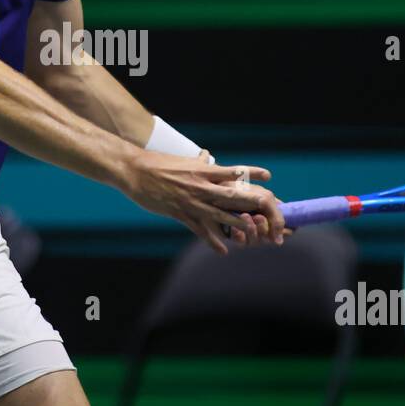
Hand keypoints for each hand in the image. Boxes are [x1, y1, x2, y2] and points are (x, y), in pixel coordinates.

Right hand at [120, 148, 285, 254]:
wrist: (134, 171)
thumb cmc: (156, 163)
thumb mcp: (181, 161)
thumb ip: (196, 161)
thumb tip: (206, 155)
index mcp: (203, 170)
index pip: (233, 171)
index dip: (252, 174)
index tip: (268, 176)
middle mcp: (201, 185)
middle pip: (233, 195)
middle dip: (253, 203)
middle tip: (270, 209)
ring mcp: (191, 201)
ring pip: (220, 214)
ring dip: (239, 224)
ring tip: (255, 232)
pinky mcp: (180, 213)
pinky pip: (200, 230)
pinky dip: (213, 241)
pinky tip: (224, 250)